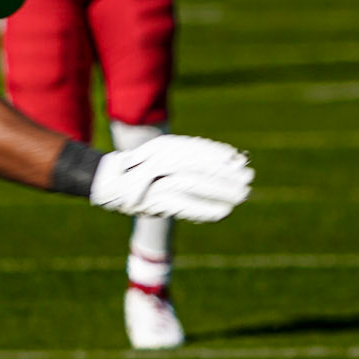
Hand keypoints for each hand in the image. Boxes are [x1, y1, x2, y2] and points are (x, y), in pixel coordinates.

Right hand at [89, 134, 252, 222]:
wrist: (109, 182)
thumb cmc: (145, 169)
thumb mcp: (168, 158)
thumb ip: (194, 158)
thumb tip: (231, 159)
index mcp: (167, 147)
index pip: (199, 149)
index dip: (221, 155)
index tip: (242, 162)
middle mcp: (161, 160)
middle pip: (199, 165)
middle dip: (225, 173)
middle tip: (248, 180)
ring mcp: (156, 180)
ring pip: (193, 183)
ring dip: (219, 190)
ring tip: (240, 197)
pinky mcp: (153, 201)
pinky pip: (182, 205)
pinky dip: (203, 209)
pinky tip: (222, 212)